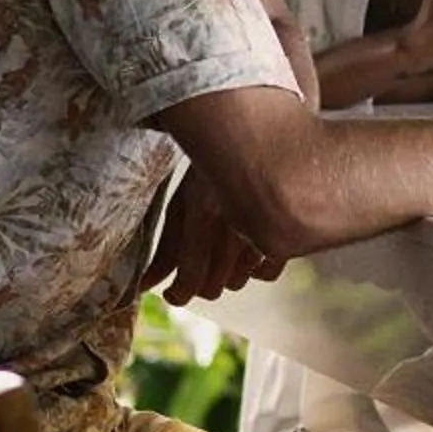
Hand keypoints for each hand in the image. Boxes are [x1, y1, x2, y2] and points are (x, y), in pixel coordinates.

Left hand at [144, 169, 282, 304]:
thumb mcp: (181, 200)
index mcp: (204, 210)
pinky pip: (266, 272)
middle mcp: (235, 222)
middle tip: (192, 273)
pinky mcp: (285, 229)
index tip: (171, 293)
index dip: (178, 293)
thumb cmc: (208, 168)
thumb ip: (166, 246)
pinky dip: (254, 271)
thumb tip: (147, 284)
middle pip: (215, 284)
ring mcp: (264, 227)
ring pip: (239, 280)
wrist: (250, 137)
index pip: (191, 274)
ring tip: (216, 254)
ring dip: (223, 276)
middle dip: (198, 285)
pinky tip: (244, 253)